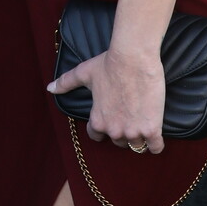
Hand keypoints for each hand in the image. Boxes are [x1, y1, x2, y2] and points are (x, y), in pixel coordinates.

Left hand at [48, 45, 165, 153]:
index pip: (96, 136)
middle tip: (130, 118)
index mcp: (97, 120)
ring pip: (136, 145)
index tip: (111, 120)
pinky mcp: (152, 129)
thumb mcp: (83, 73)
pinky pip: (155, 147)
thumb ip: (66, 83)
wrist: (133, 58)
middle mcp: (114, 130)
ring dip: (139, 138)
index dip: (103, 129)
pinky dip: (156, 145)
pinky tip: (156, 137)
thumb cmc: (108, 63)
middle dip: (123, 132)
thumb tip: (50, 88)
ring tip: (143, 125)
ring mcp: (133, 131)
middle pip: (118, 142)